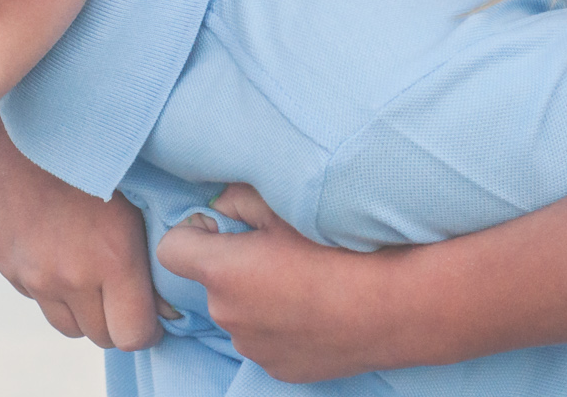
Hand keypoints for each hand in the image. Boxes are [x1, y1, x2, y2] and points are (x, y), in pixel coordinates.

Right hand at [0, 116, 168, 349]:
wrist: (29, 134)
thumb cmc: (99, 161)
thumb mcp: (139, 202)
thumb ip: (151, 259)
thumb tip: (168, 309)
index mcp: (113, 260)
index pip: (133, 335)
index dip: (147, 330)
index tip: (151, 317)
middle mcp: (72, 277)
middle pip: (101, 337)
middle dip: (117, 323)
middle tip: (124, 298)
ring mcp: (36, 277)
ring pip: (69, 327)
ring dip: (85, 312)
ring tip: (93, 278)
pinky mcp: (11, 271)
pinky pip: (40, 301)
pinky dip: (53, 290)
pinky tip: (61, 253)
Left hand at [156, 184, 400, 381]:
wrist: (396, 307)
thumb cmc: (343, 250)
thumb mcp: (289, 207)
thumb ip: (242, 198)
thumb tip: (221, 201)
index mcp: (222, 271)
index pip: (171, 248)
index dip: (192, 232)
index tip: (222, 227)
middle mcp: (226, 314)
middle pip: (210, 282)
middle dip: (234, 264)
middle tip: (278, 250)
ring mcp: (252, 348)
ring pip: (239, 312)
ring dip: (257, 297)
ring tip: (305, 282)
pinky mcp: (278, 369)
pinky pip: (265, 338)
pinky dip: (279, 324)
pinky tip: (315, 310)